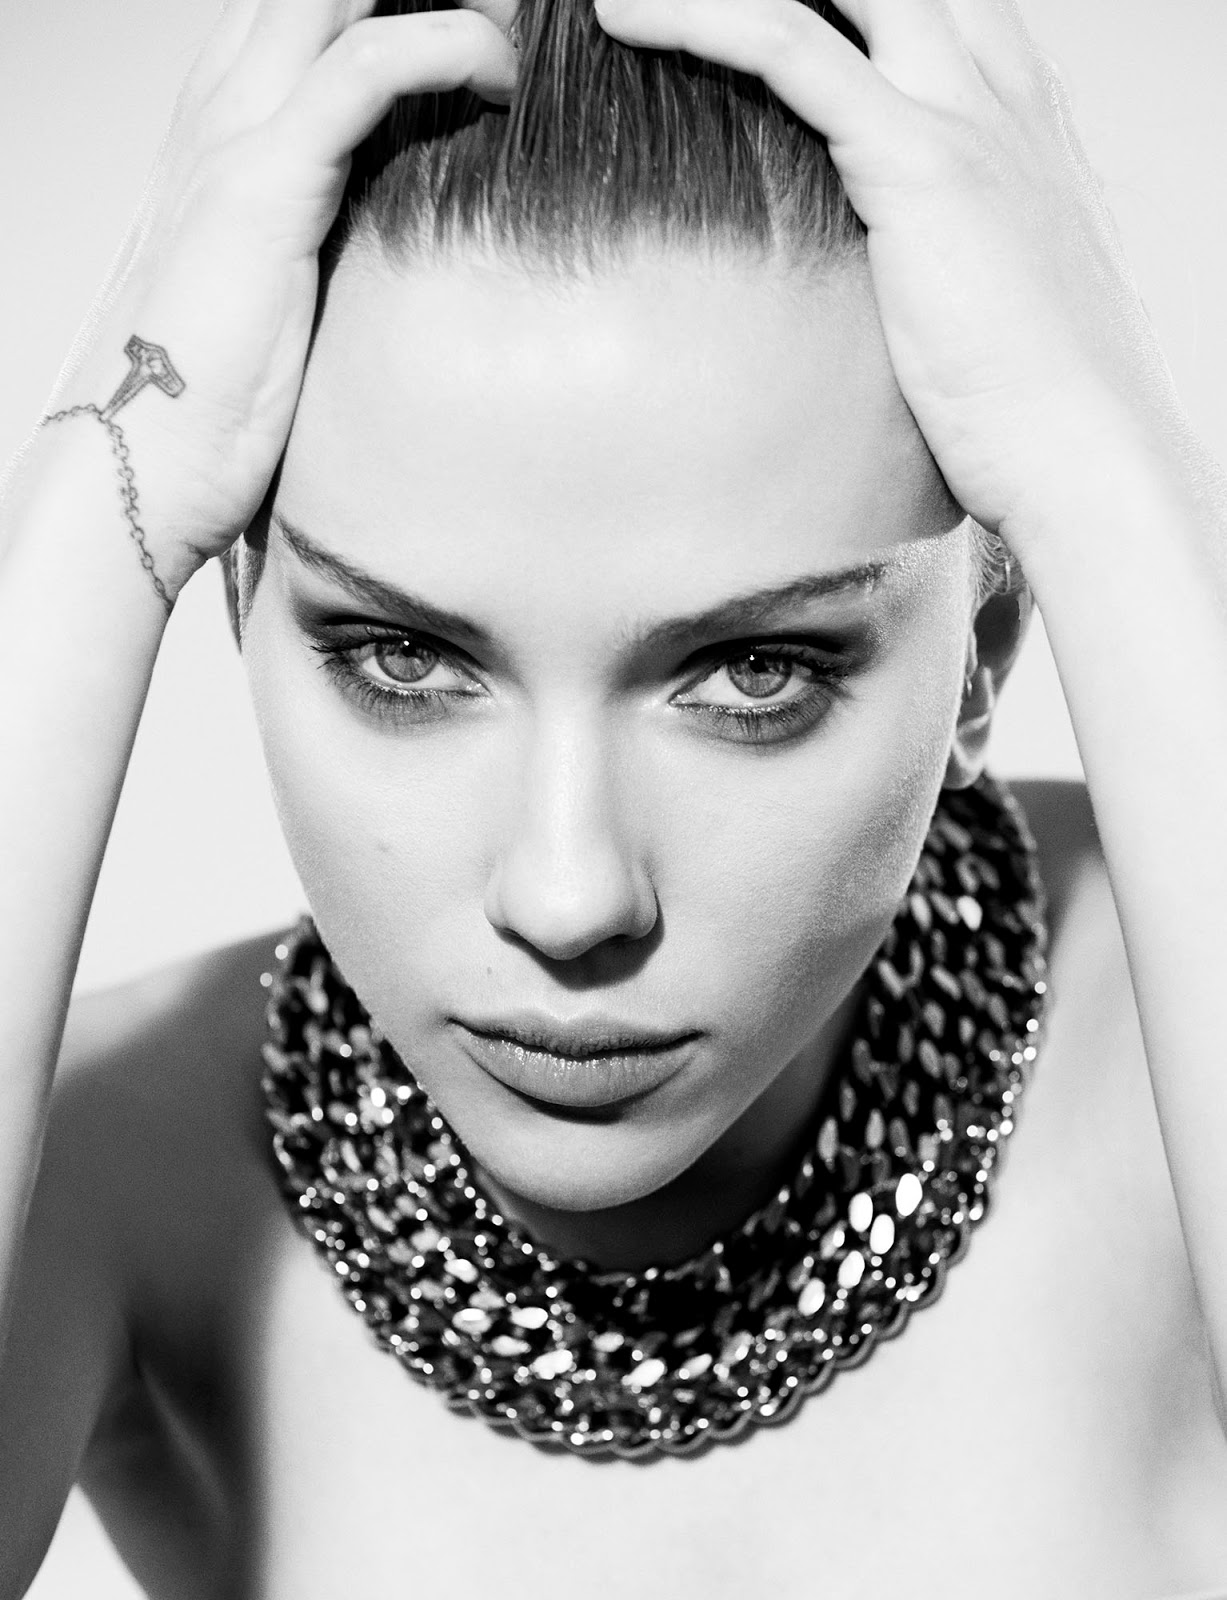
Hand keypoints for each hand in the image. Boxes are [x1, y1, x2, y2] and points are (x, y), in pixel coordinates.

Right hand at [43, 0, 517, 597]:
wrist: (142, 462)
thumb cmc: (214, 402)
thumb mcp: (286, 295)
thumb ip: (329, 241)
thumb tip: (405, 242)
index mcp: (221, 136)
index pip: (302, 19)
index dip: (388, 8)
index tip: (478, 33)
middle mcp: (219, 116)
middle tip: (506, 17)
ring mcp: (234, 141)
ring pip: (337, 0)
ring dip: (440, 3)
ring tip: (514, 35)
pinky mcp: (262, 185)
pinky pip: (362, 69)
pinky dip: (441, 49)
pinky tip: (497, 72)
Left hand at [593, 0, 1182, 551]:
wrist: (1084, 452)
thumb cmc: (1033, 404)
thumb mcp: (993, 298)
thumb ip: (943, 252)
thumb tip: (884, 284)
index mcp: (1022, 120)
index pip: (928, 7)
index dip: (847, 3)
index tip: (756, 16)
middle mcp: (1000, 93)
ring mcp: (965, 116)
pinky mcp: (920, 161)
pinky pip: (791, 48)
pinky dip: (698, 18)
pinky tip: (628, 15)